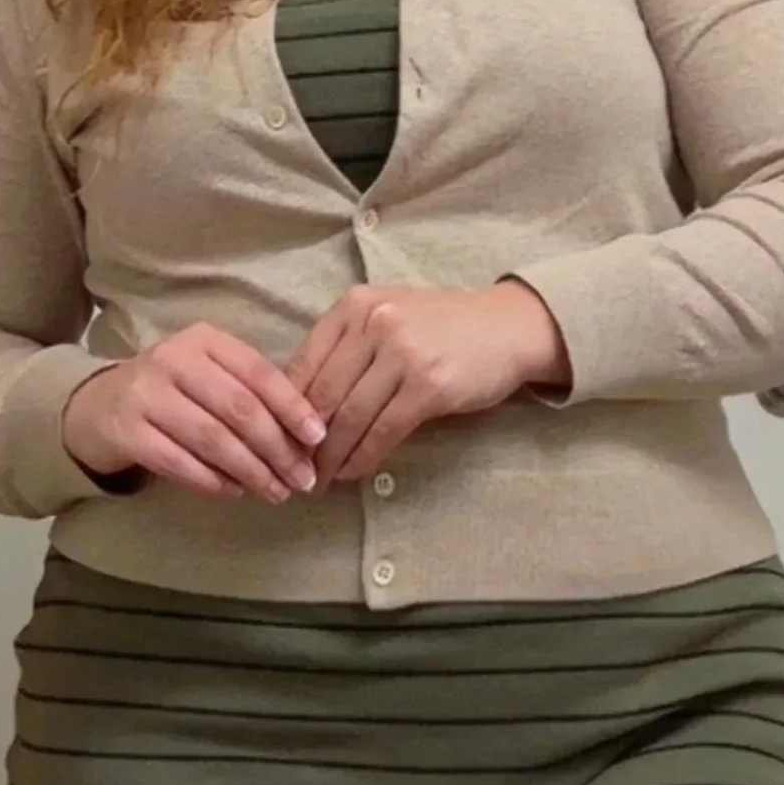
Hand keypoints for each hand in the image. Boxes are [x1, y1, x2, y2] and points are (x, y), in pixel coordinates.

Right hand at [62, 322, 326, 503]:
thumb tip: (305, 437)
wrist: (97, 406)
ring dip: (250, 470)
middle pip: (239, 408)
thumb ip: (251, 394)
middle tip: (301, 480)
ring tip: (275, 492)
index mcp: (205, 340)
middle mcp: (174, 359)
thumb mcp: (210, 376)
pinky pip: (178, 461)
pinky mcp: (125, 430)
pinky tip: (234, 492)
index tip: (318, 439)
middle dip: (277, 448)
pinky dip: (211, 480)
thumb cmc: (173, 392)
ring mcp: (145, 393)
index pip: (258, 373)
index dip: (292, 407)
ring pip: (212, 437)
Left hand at [285, 281, 567, 486]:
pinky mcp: (428, 386)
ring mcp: (402, 353)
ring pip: (349, 416)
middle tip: (292, 469)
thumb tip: (299, 404)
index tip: (277, 440)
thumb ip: (346, 347)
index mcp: (354, 305)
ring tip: (319, 479)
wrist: (507, 327)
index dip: (284, 410)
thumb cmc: (441, 325)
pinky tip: (353, 472)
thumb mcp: (387, 316)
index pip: (302, 363)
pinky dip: (363, 457)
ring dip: (330, 457)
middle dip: (303, 440)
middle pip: (321, 394)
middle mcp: (374, 323)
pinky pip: (382, 431)